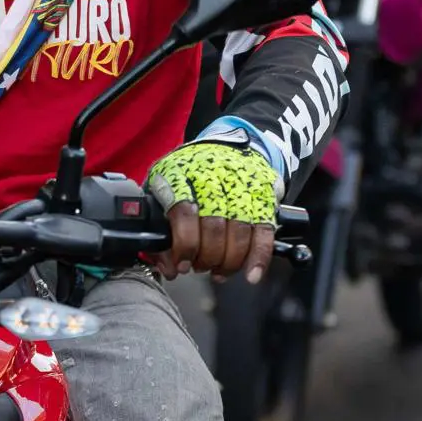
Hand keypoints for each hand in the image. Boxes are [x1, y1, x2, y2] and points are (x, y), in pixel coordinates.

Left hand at [146, 143, 278, 284]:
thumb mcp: (160, 191)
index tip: (182, 264)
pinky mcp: (263, 193)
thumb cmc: (185, 176)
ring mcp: (240, 183)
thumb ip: (157, 230)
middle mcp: (212, 176)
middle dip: (207, 258)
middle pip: (214, 227)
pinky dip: (259, 257)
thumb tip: (169, 267)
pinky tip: (251, 274)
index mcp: (180, 173)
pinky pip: (264, 231)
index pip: (184, 212)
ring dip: (229, 262)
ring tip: (219, 272)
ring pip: (239, 232)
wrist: (224, 146)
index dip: (185, 245)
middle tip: (200, 267)